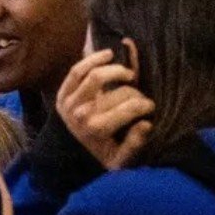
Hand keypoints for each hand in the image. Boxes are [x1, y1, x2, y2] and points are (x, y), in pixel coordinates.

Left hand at [56, 44, 154, 169]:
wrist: (72, 156)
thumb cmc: (103, 153)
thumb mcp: (121, 159)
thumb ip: (135, 144)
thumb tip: (146, 124)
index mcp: (97, 129)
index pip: (128, 108)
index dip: (144, 104)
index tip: (151, 106)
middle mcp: (81, 114)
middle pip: (118, 92)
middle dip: (135, 92)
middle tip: (140, 96)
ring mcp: (70, 102)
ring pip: (95, 75)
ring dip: (117, 70)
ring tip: (129, 74)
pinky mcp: (63, 93)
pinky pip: (77, 70)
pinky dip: (93, 58)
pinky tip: (109, 55)